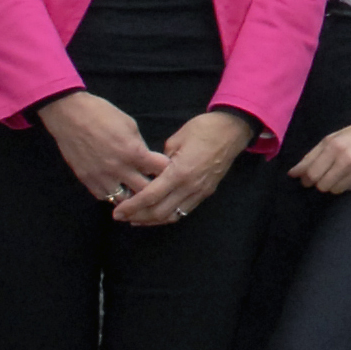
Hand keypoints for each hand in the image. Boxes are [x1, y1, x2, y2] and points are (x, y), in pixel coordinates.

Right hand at [39, 90, 166, 204]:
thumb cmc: (102, 114)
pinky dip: (113, 195)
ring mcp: (101, 176)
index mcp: (134, 152)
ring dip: (133, 197)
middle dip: (154, 189)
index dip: (168, 170)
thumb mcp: (130, 126)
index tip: (169, 170)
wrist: (69, 114)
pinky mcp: (86, 179)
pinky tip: (118, 189)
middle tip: (157, 187)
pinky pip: (104, 196)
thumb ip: (140, 146)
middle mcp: (119, 168)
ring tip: (137, 192)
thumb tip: (147, 160)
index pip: (162, 170)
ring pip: (124, 200)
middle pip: (146, 191)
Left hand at [114, 111, 253, 225]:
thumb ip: (161, 159)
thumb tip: (152, 170)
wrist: (233, 130)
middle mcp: (190, 187)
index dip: (132, 206)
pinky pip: (184, 210)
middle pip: (160, 212)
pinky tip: (157, 214)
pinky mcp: (206, 192)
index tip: (117, 211)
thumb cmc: (204, 129)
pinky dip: (168, 215)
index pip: (150, 196)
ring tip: (136, 219)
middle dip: (138, 216)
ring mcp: (200, 192)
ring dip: (153, 220)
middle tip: (121, 216)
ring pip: (173, 215)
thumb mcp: (176, 139)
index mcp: (179, 172)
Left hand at [291, 119, 350, 194]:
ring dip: (334, 184)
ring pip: (336, 190)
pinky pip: (350, 190)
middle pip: (322, 185)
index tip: (307, 179)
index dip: (306, 179)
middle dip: (320, 182)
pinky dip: (348, 184)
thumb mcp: (330, 140)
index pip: (312, 174)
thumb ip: (310, 157)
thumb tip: (292, 174)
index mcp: (334, 147)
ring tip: (341, 173)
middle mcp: (347, 160)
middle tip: (325, 175)